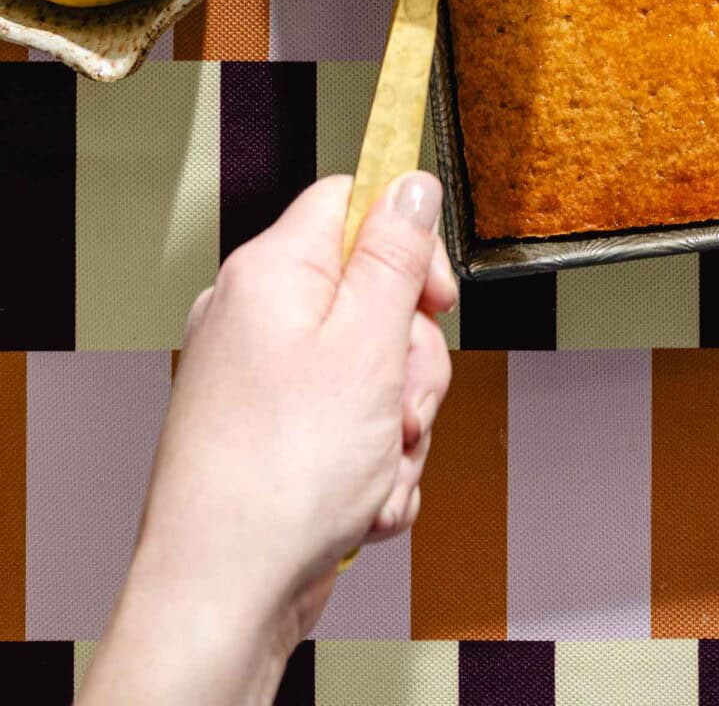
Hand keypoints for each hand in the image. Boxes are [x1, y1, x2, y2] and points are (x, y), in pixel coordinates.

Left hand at [86, 173, 455, 703]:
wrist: (223, 595)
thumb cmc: (279, 478)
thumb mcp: (367, 342)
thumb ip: (396, 254)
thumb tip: (409, 182)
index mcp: (270, 272)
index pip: (350, 202)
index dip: (406, 242)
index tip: (435, 294)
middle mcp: (255, 317)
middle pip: (372, 296)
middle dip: (409, 361)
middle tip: (401, 404)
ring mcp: (260, 382)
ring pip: (371, 372)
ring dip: (396, 426)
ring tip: (377, 469)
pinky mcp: (272, 437)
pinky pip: (349, 427)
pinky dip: (370, 465)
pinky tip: (361, 502)